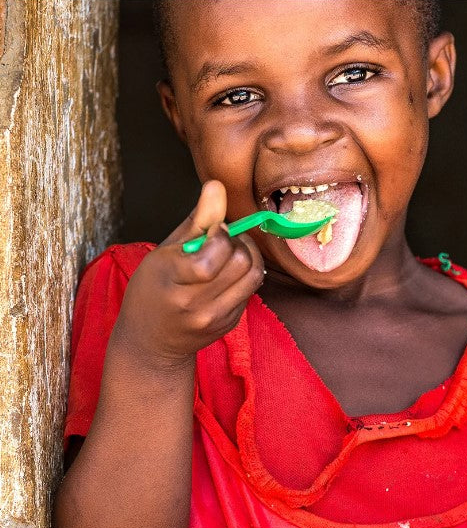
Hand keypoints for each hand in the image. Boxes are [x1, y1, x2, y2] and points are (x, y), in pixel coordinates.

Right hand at [115, 180, 263, 364]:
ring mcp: (215, 318)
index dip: (221, 234)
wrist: (151, 342)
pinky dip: (244, 276)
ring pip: (253, 276)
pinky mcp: (229, 324)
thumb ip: (196, 220)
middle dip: (238, 242)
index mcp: (173, 281)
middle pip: (241, 262)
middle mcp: (196, 304)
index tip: (212, 231)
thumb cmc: (152, 290)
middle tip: (223, 240)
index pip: (215, 253)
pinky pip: (250, 290)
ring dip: (248, 257)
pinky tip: (226, 275)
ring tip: (230, 253)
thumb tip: (217, 185)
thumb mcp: (164, 252)